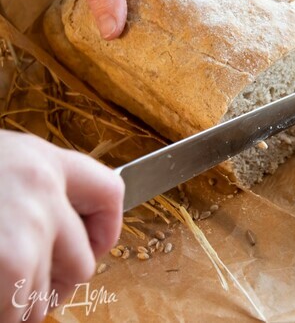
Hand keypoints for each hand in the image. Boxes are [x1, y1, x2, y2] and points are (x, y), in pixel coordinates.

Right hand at [0, 130, 123, 322]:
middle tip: (26, 288)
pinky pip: (18, 311)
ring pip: (49, 296)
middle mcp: (43, 189)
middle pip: (84, 261)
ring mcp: (27, 229)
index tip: (92, 244)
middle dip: (57, 285)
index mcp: (42, 161)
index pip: (110, 193)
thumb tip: (59, 240)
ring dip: (22, 306)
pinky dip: (4, 314)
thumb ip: (30, 194)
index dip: (105, 227)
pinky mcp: (11, 264)